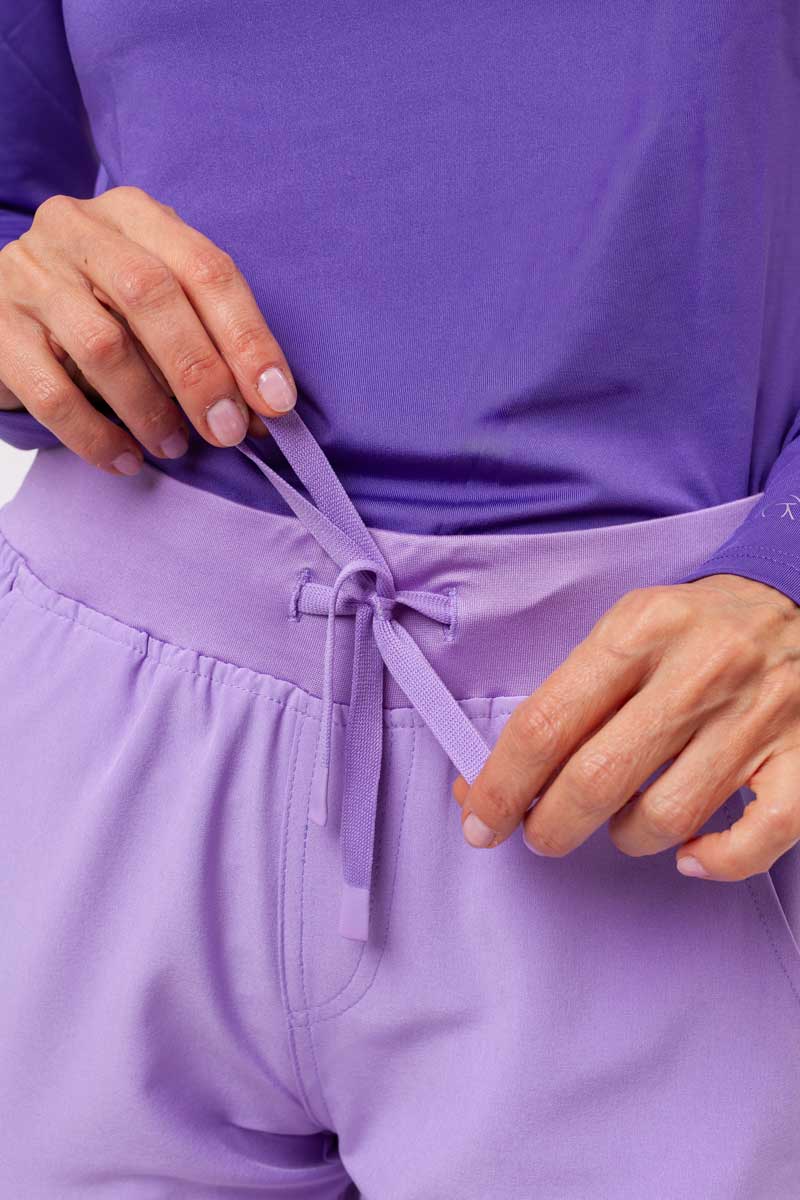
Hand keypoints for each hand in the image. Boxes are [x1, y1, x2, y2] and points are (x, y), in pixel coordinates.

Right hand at [0, 186, 296, 473]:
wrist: (2, 307)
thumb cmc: (99, 308)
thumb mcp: (155, 307)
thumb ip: (207, 343)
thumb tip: (263, 413)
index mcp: (136, 215)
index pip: (206, 268)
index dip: (248, 337)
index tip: (276, 401)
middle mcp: (78, 229)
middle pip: (152, 296)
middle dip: (201, 372)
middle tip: (228, 431)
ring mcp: (28, 274)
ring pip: (103, 344)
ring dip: (150, 408)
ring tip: (175, 446)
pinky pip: (51, 392)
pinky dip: (95, 435)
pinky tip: (125, 459)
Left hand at [453, 573, 799, 881]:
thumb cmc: (696, 624)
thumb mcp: (630, 625)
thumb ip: (573, 691)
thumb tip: (500, 774)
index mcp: (640, 631)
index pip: (546, 723)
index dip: (500, 785)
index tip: (479, 819)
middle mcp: (699, 671)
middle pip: (597, 778)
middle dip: (550, 826)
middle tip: (539, 836)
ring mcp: (758, 716)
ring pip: (666, 816)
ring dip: (626, 837)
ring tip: (621, 824)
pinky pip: (756, 838)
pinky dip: (716, 861)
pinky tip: (690, 855)